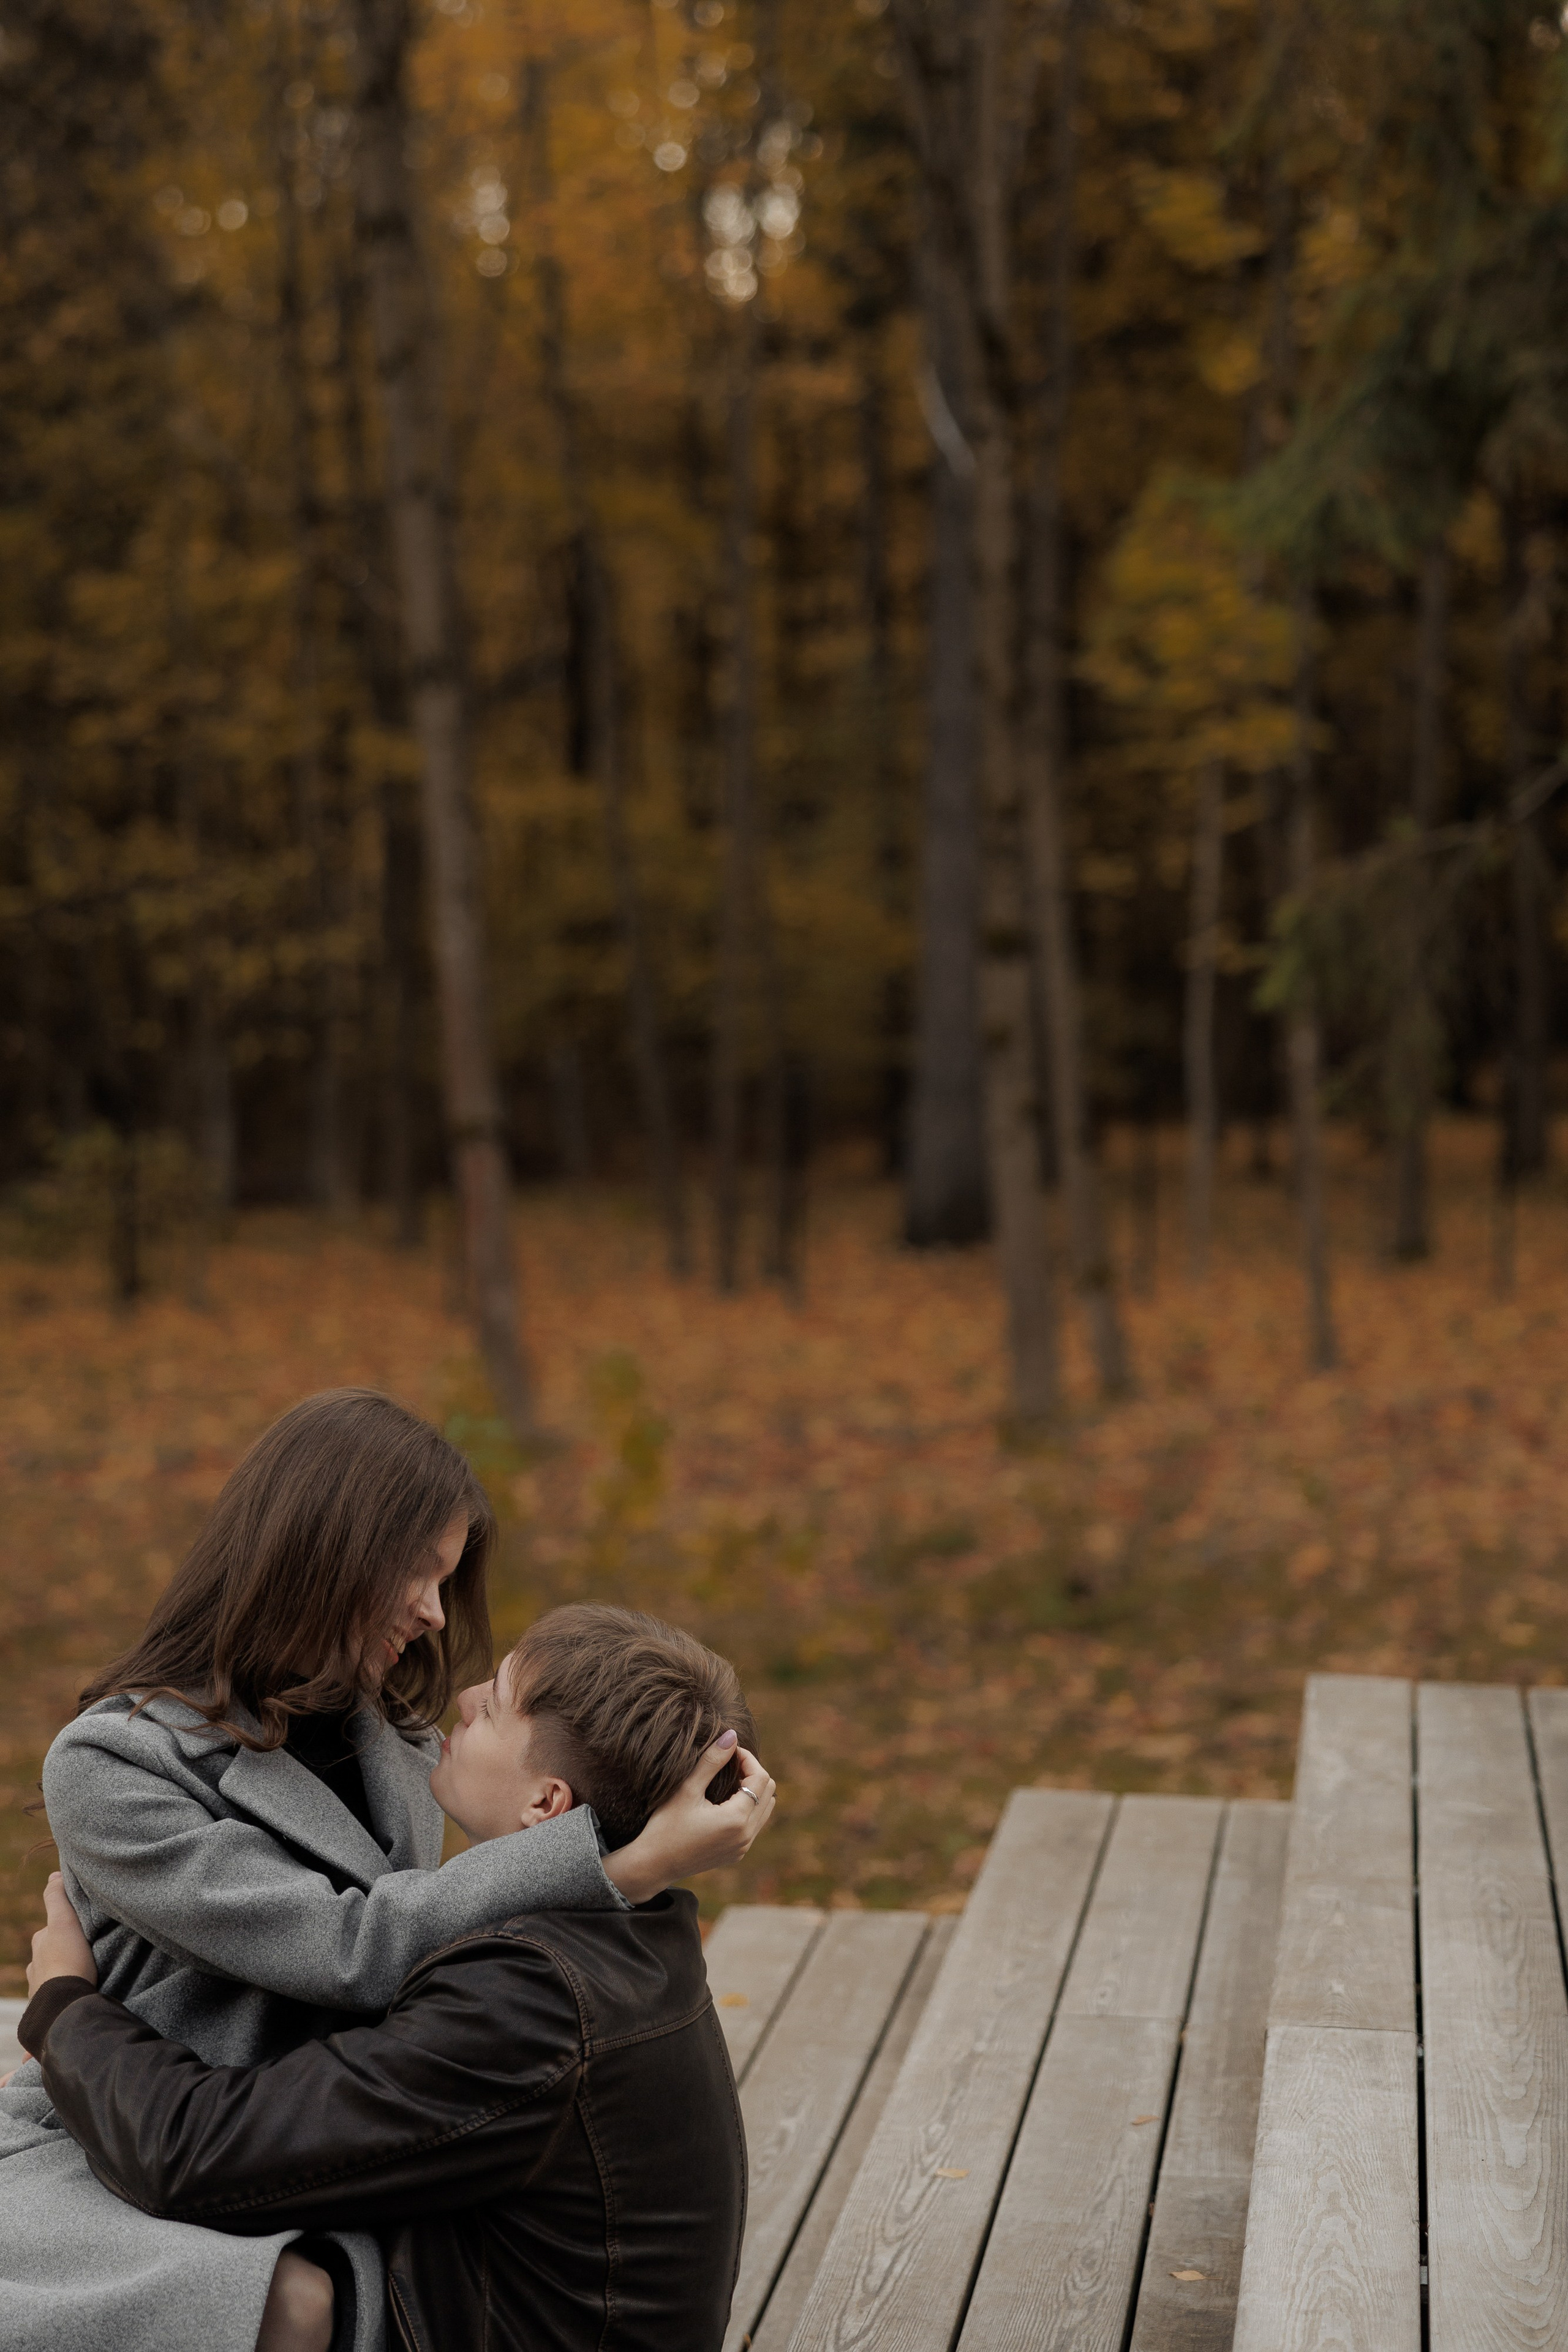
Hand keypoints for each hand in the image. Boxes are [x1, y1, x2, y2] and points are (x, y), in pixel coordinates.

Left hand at [25, 1873, 96, 1998]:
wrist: (65, 2005)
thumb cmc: (67, 1960)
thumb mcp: (63, 1921)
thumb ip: (57, 1897)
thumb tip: (53, 1875)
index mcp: (39, 1943)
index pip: (53, 1926)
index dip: (69, 1923)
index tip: (85, 1927)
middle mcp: (35, 1965)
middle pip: (53, 1950)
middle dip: (67, 1949)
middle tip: (89, 1950)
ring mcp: (39, 1987)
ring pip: (54, 1973)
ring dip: (66, 1971)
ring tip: (85, 1973)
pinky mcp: (47, 2006)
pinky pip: (57, 1993)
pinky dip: (65, 1990)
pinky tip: (76, 1991)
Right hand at [604, 1733, 775, 1904]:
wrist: (654, 1864)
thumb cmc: (665, 1825)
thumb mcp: (687, 1789)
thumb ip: (712, 1761)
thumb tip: (732, 1735)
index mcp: (737, 1819)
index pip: (760, 1778)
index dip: (747, 1758)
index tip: (727, 1751)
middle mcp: (746, 1836)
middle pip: (769, 1792)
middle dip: (752, 1772)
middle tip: (727, 1763)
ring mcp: (743, 1847)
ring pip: (765, 1809)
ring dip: (752, 1790)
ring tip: (726, 1780)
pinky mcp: (736, 1854)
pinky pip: (755, 1824)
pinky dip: (747, 1807)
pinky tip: (723, 1801)